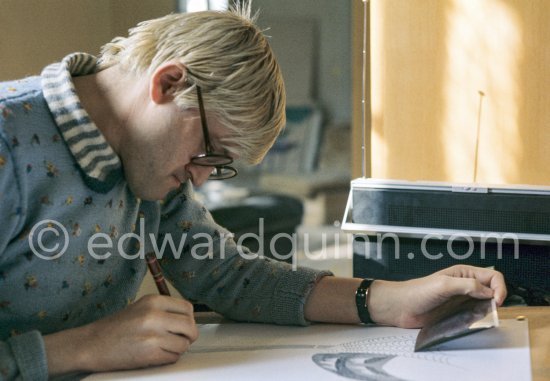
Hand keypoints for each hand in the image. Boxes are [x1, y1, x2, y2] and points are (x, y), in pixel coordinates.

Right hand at [44, 295, 197, 375]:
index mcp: (153, 301)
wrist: (91, 344)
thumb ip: (163, 310)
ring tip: (163, 348)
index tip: (184, 326)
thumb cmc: (116, 327)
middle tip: (181, 340)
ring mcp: (153, 335)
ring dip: (177, 349)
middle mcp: (155, 315)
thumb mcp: (141, 308)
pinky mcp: (149, 354)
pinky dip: (168, 359)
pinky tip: (156, 355)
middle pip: (190, 327)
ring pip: (183, 345)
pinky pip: (173, 358)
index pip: (187, 308)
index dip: (189, 319)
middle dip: (189, 336)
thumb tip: (187, 320)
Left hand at [368, 265, 506, 327]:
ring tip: (481, 316)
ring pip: (485, 304)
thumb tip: (488, 292)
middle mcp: (465, 285)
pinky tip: (472, 322)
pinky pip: (475, 316)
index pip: (493, 276)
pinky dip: (478, 320)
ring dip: (487, 311)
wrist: (401, 307)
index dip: (499, 287)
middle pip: (492, 290)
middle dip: (496, 299)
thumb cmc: (416, 292)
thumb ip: (467, 285)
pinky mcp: (457, 313)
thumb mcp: (443, 285)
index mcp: (464, 273)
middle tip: (491, 309)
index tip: (496, 300)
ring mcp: (462, 300)